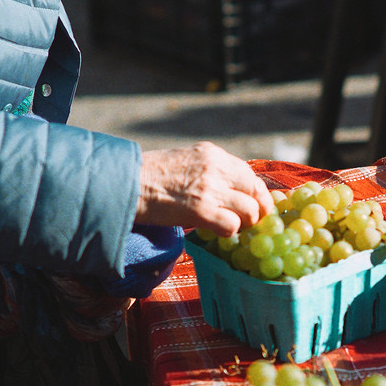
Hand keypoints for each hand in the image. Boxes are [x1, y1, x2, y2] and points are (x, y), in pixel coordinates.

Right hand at [135, 142, 272, 236]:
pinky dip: (229, 232)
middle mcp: (216, 168)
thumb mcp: (186, 160)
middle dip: (258, 208)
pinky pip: (232, 225)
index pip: (249, 173)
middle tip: (253, 220)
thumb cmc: (151, 175)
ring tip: (233, 227)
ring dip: (245, 222)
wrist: (127, 184)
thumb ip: (211, 170)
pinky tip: (217, 231)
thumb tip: (231, 188)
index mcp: (212, 154)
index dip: (256, 191)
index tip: (256, 203)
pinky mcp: (202, 211)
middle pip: (255, 190)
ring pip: (249, 210)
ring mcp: (211, 189)